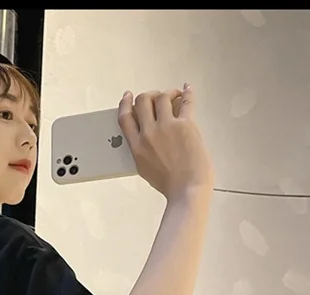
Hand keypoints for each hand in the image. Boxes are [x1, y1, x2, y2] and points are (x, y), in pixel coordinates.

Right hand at [118, 84, 213, 200]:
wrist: (187, 188)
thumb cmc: (170, 183)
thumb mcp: (144, 168)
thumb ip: (141, 150)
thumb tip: (144, 138)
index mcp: (137, 146)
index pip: (125, 118)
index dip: (125, 103)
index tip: (128, 97)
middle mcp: (149, 134)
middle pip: (142, 102)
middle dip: (148, 96)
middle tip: (155, 97)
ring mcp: (167, 127)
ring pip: (162, 97)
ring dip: (167, 93)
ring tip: (174, 96)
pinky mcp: (185, 124)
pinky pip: (186, 101)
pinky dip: (187, 92)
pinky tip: (187, 89)